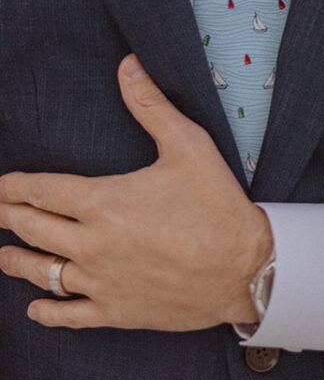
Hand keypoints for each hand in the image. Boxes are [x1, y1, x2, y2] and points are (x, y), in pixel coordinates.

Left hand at [0, 55, 272, 330]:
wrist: (244, 268)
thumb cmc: (217, 204)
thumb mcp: (188, 145)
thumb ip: (151, 106)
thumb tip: (129, 66)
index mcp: (103, 202)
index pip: (43, 191)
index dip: (15, 187)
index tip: (1, 184)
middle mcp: (92, 243)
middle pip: (33, 229)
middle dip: (9, 216)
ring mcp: (100, 281)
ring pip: (43, 272)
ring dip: (17, 260)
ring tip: (4, 254)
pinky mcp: (115, 311)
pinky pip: (68, 314)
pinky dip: (47, 311)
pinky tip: (36, 308)